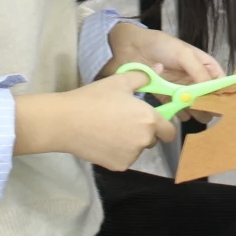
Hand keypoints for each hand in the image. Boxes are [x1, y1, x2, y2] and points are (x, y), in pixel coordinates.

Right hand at [14, 69, 176, 170]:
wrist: (66, 122)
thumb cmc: (94, 98)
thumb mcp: (120, 82)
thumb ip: (144, 77)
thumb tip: (160, 69)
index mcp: (149, 119)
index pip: (170, 131)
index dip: (164, 125)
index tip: (154, 120)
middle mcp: (144, 140)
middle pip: (153, 139)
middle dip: (145, 132)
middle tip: (126, 121)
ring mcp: (131, 156)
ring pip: (138, 149)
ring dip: (131, 142)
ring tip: (111, 129)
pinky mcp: (118, 166)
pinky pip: (125, 158)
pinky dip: (119, 152)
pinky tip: (104, 140)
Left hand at [103, 22, 225, 122]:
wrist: (131, 48)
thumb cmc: (161, 46)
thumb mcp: (184, 54)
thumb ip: (198, 71)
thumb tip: (211, 91)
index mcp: (202, 64)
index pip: (218, 80)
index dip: (222, 91)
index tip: (225, 104)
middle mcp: (193, 77)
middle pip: (206, 95)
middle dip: (209, 105)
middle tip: (209, 114)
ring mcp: (179, 88)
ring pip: (192, 104)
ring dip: (195, 111)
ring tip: (196, 117)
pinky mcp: (165, 96)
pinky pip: (176, 108)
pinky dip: (179, 114)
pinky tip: (182, 117)